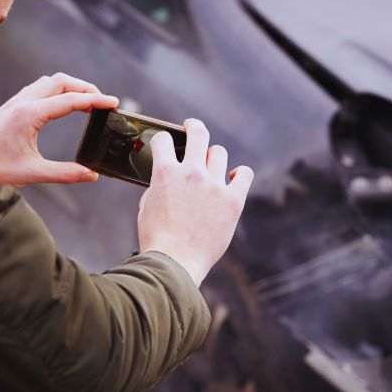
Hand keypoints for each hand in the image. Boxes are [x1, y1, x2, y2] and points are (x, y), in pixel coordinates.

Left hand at [0, 72, 117, 186]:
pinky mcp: (10, 106)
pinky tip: (61, 105)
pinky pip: (38, 88)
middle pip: (61, 81)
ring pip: (49, 82)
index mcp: (29, 115)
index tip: (113, 103)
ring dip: (69, 87)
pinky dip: (56, 91)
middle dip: (85, 88)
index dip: (95, 100)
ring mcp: (14, 102)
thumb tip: (92, 175)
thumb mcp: (33, 173)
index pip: (70, 100)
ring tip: (85, 102)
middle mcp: (22, 103)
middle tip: (101, 103)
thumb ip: (65, 173)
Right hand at [137, 119, 253, 285]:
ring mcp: (214, 185)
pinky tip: (233, 179)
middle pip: (198, 134)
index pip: (164, 140)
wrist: (174, 264)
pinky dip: (239, 174)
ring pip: (219, 153)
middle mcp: (191, 173)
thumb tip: (168, 176)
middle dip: (194, 127)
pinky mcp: (233, 201)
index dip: (163, 139)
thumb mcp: (147, 205)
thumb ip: (159, 184)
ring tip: (211, 166)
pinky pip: (244, 174)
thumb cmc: (157, 239)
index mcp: (165, 173)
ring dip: (213, 158)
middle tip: (192, 128)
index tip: (166, 142)